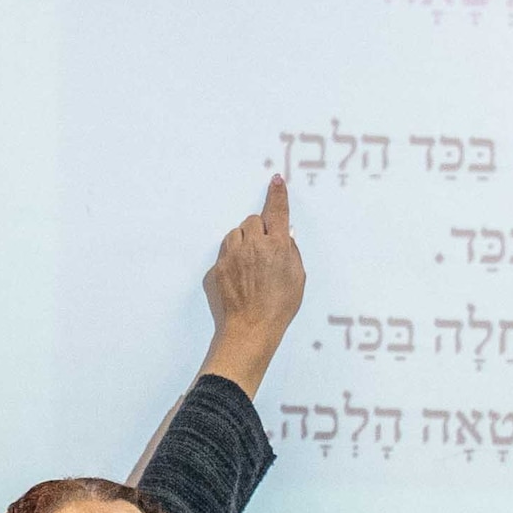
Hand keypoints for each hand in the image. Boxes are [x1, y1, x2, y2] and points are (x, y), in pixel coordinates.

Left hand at [203, 173, 307, 391]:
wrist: (249, 331)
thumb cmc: (278, 308)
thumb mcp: (297, 279)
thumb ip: (291, 253)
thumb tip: (284, 236)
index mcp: (276, 246)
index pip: (277, 211)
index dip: (277, 195)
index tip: (276, 181)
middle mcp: (252, 246)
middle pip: (252, 221)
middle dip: (258, 232)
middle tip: (264, 253)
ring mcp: (231, 256)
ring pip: (235, 235)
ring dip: (242, 244)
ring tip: (250, 268)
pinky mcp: (215, 269)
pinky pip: (224, 255)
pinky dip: (231, 262)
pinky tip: (238, 281)